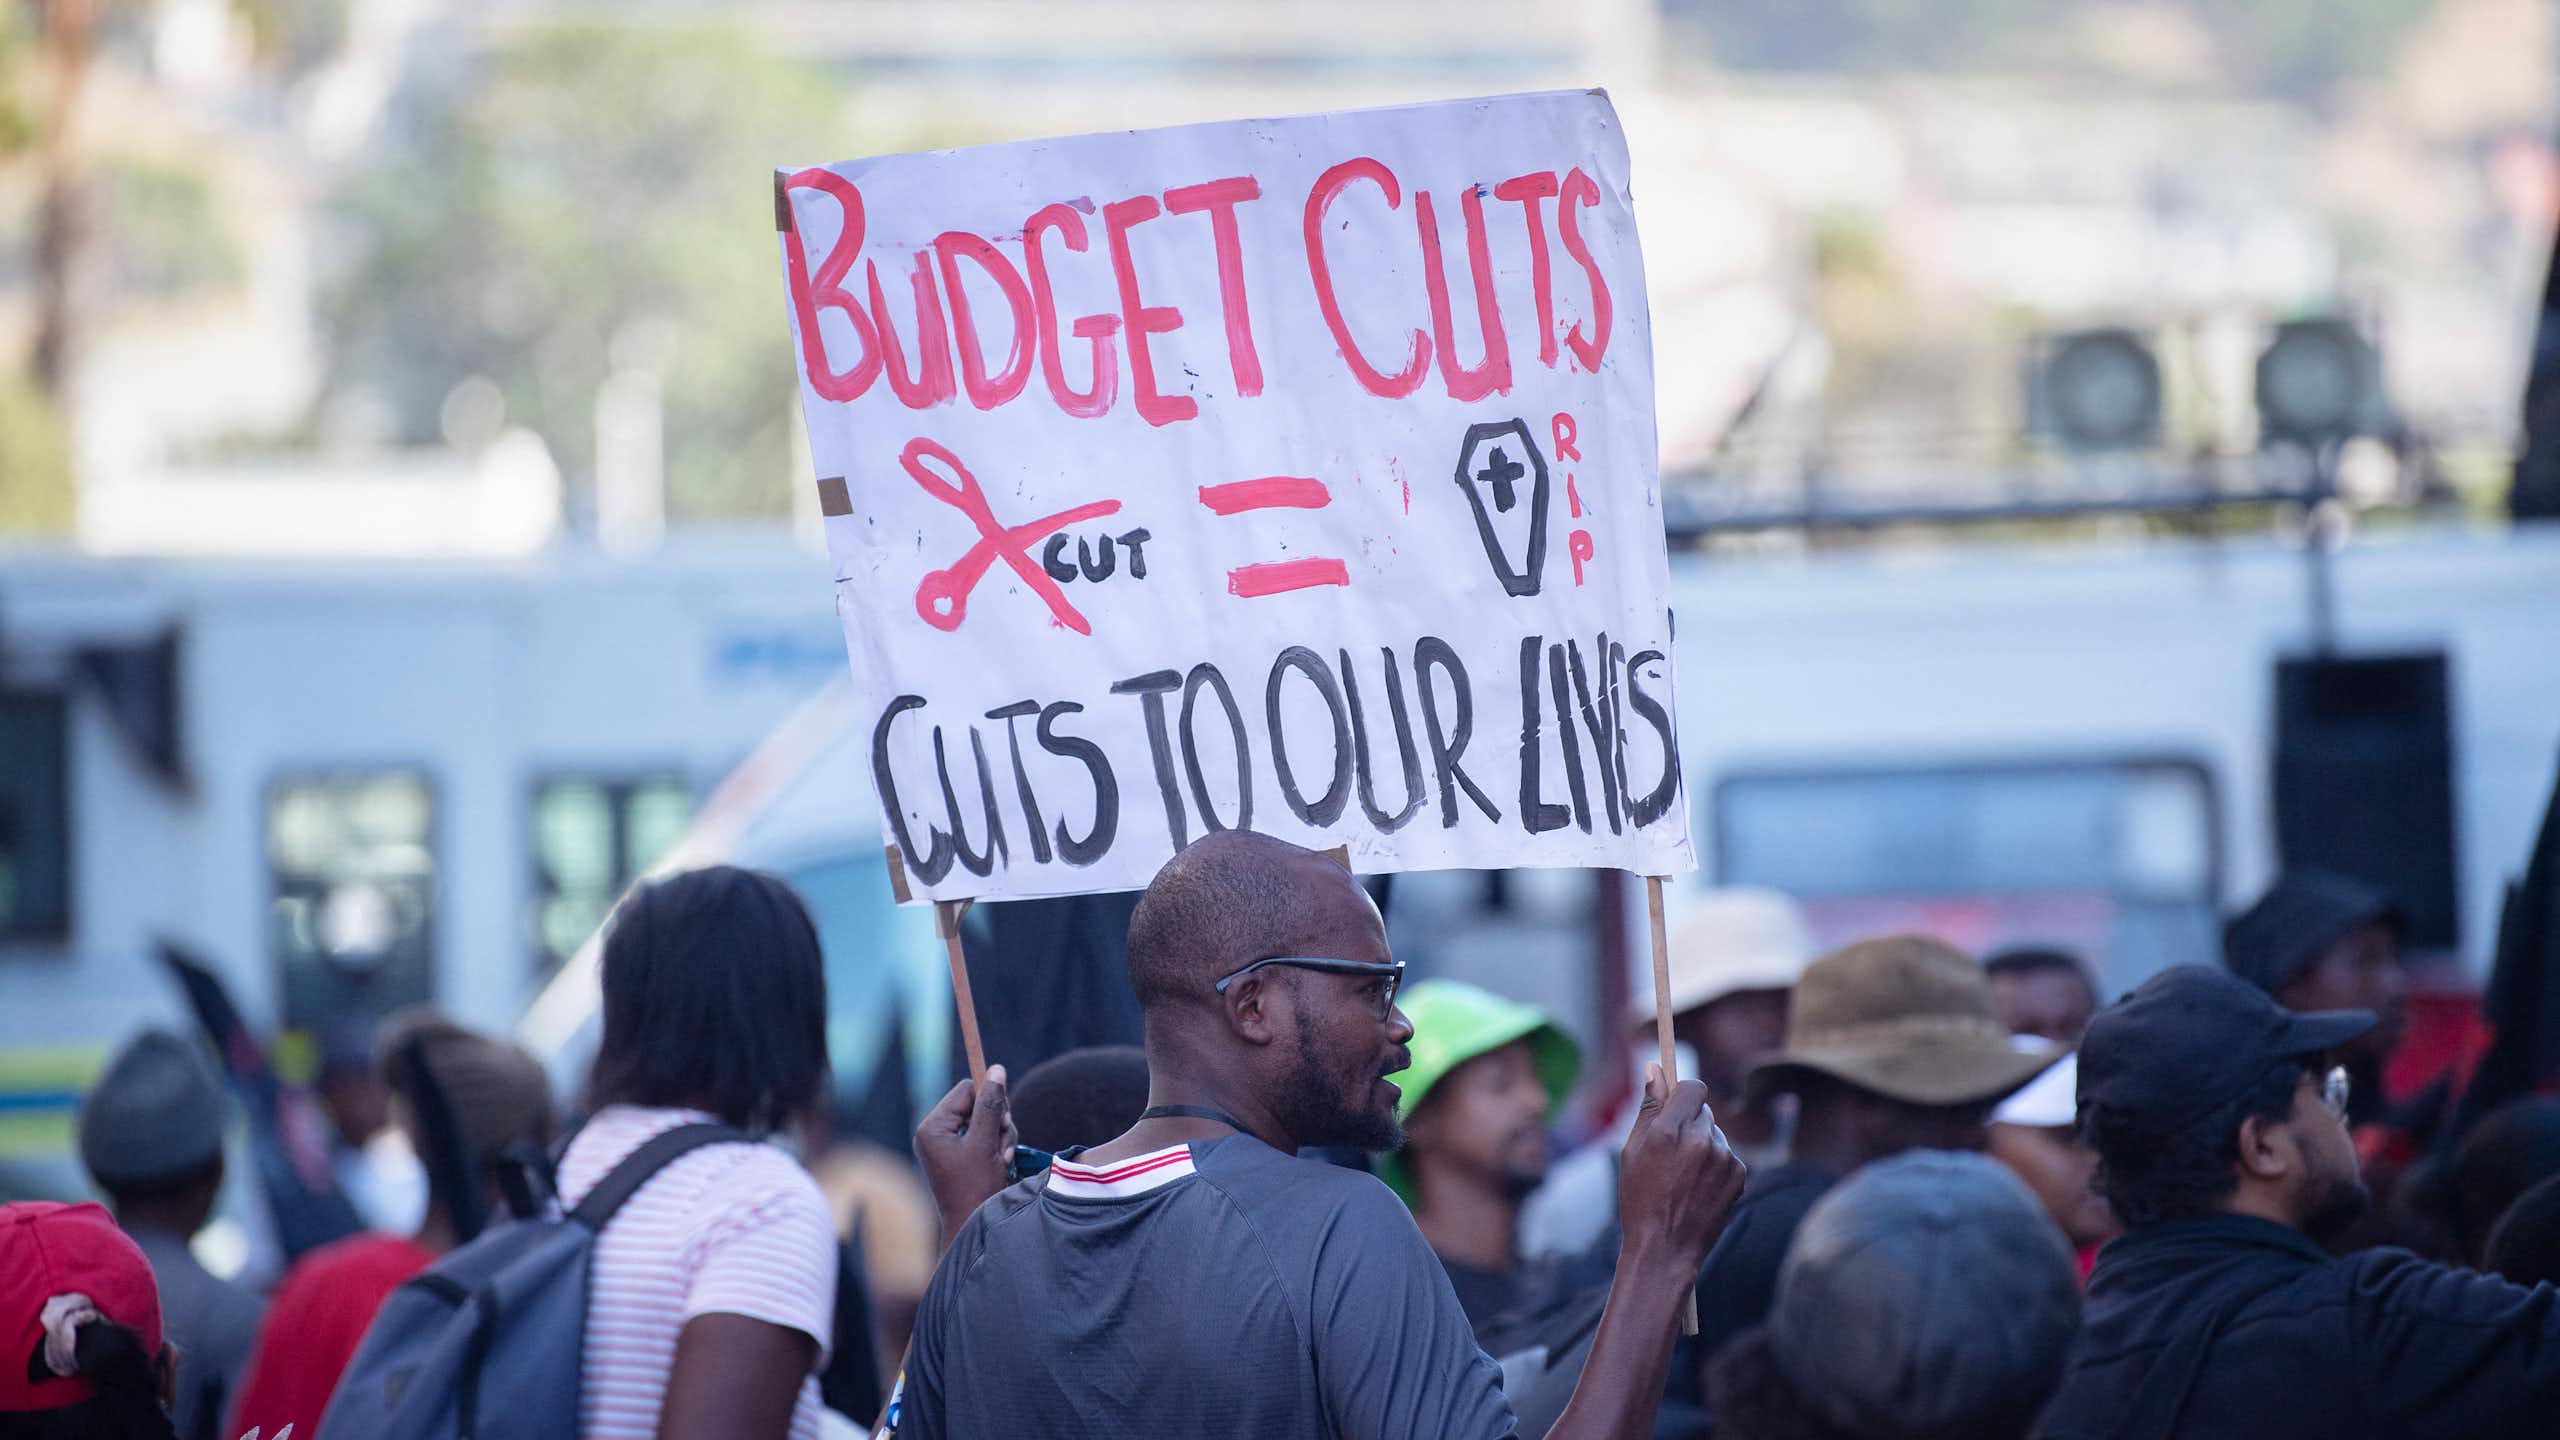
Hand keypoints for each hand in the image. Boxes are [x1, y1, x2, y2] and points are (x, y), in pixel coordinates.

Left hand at [914, 1065, 1014, 1244]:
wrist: (972, 1226)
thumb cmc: (976, 1187)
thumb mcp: (986, 1142)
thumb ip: (991, 1105)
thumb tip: (997, 1069)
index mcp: (932, 1127)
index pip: (966, 1091)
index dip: (989, 1100)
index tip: (1002, 1121)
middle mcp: (934, 1133)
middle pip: (975, 1103)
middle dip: (996, 1121)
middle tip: (1003, 1143)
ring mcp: (945, 1145)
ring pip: (983, 1120)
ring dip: (1000, 1135)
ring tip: (1001, 1158)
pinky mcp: (957, 1155)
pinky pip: (982, 1135)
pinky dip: (996, 1145)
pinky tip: (1000, 1163)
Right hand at [1615, 1065, 1746, 1270]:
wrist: (1666, 1249)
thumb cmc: (1641, 1200)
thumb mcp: (1633, 1151)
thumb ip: (1649, 1108)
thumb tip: (1655, 1068)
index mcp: (1669, 1131)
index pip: (1692, 1087)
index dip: (1683, 1094)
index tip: (1675, 1104)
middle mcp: (1700, 1140)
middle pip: (1704, 1110)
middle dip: (1690, 1122)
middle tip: (1673, 1151)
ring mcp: (1724, 1158)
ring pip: (1715, 1133)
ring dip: (1703, 1144)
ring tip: (1684, 1177)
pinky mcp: (1739, 1174)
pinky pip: (1727, 1155)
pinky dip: (1716, 1164)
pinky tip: (1699, 1187)